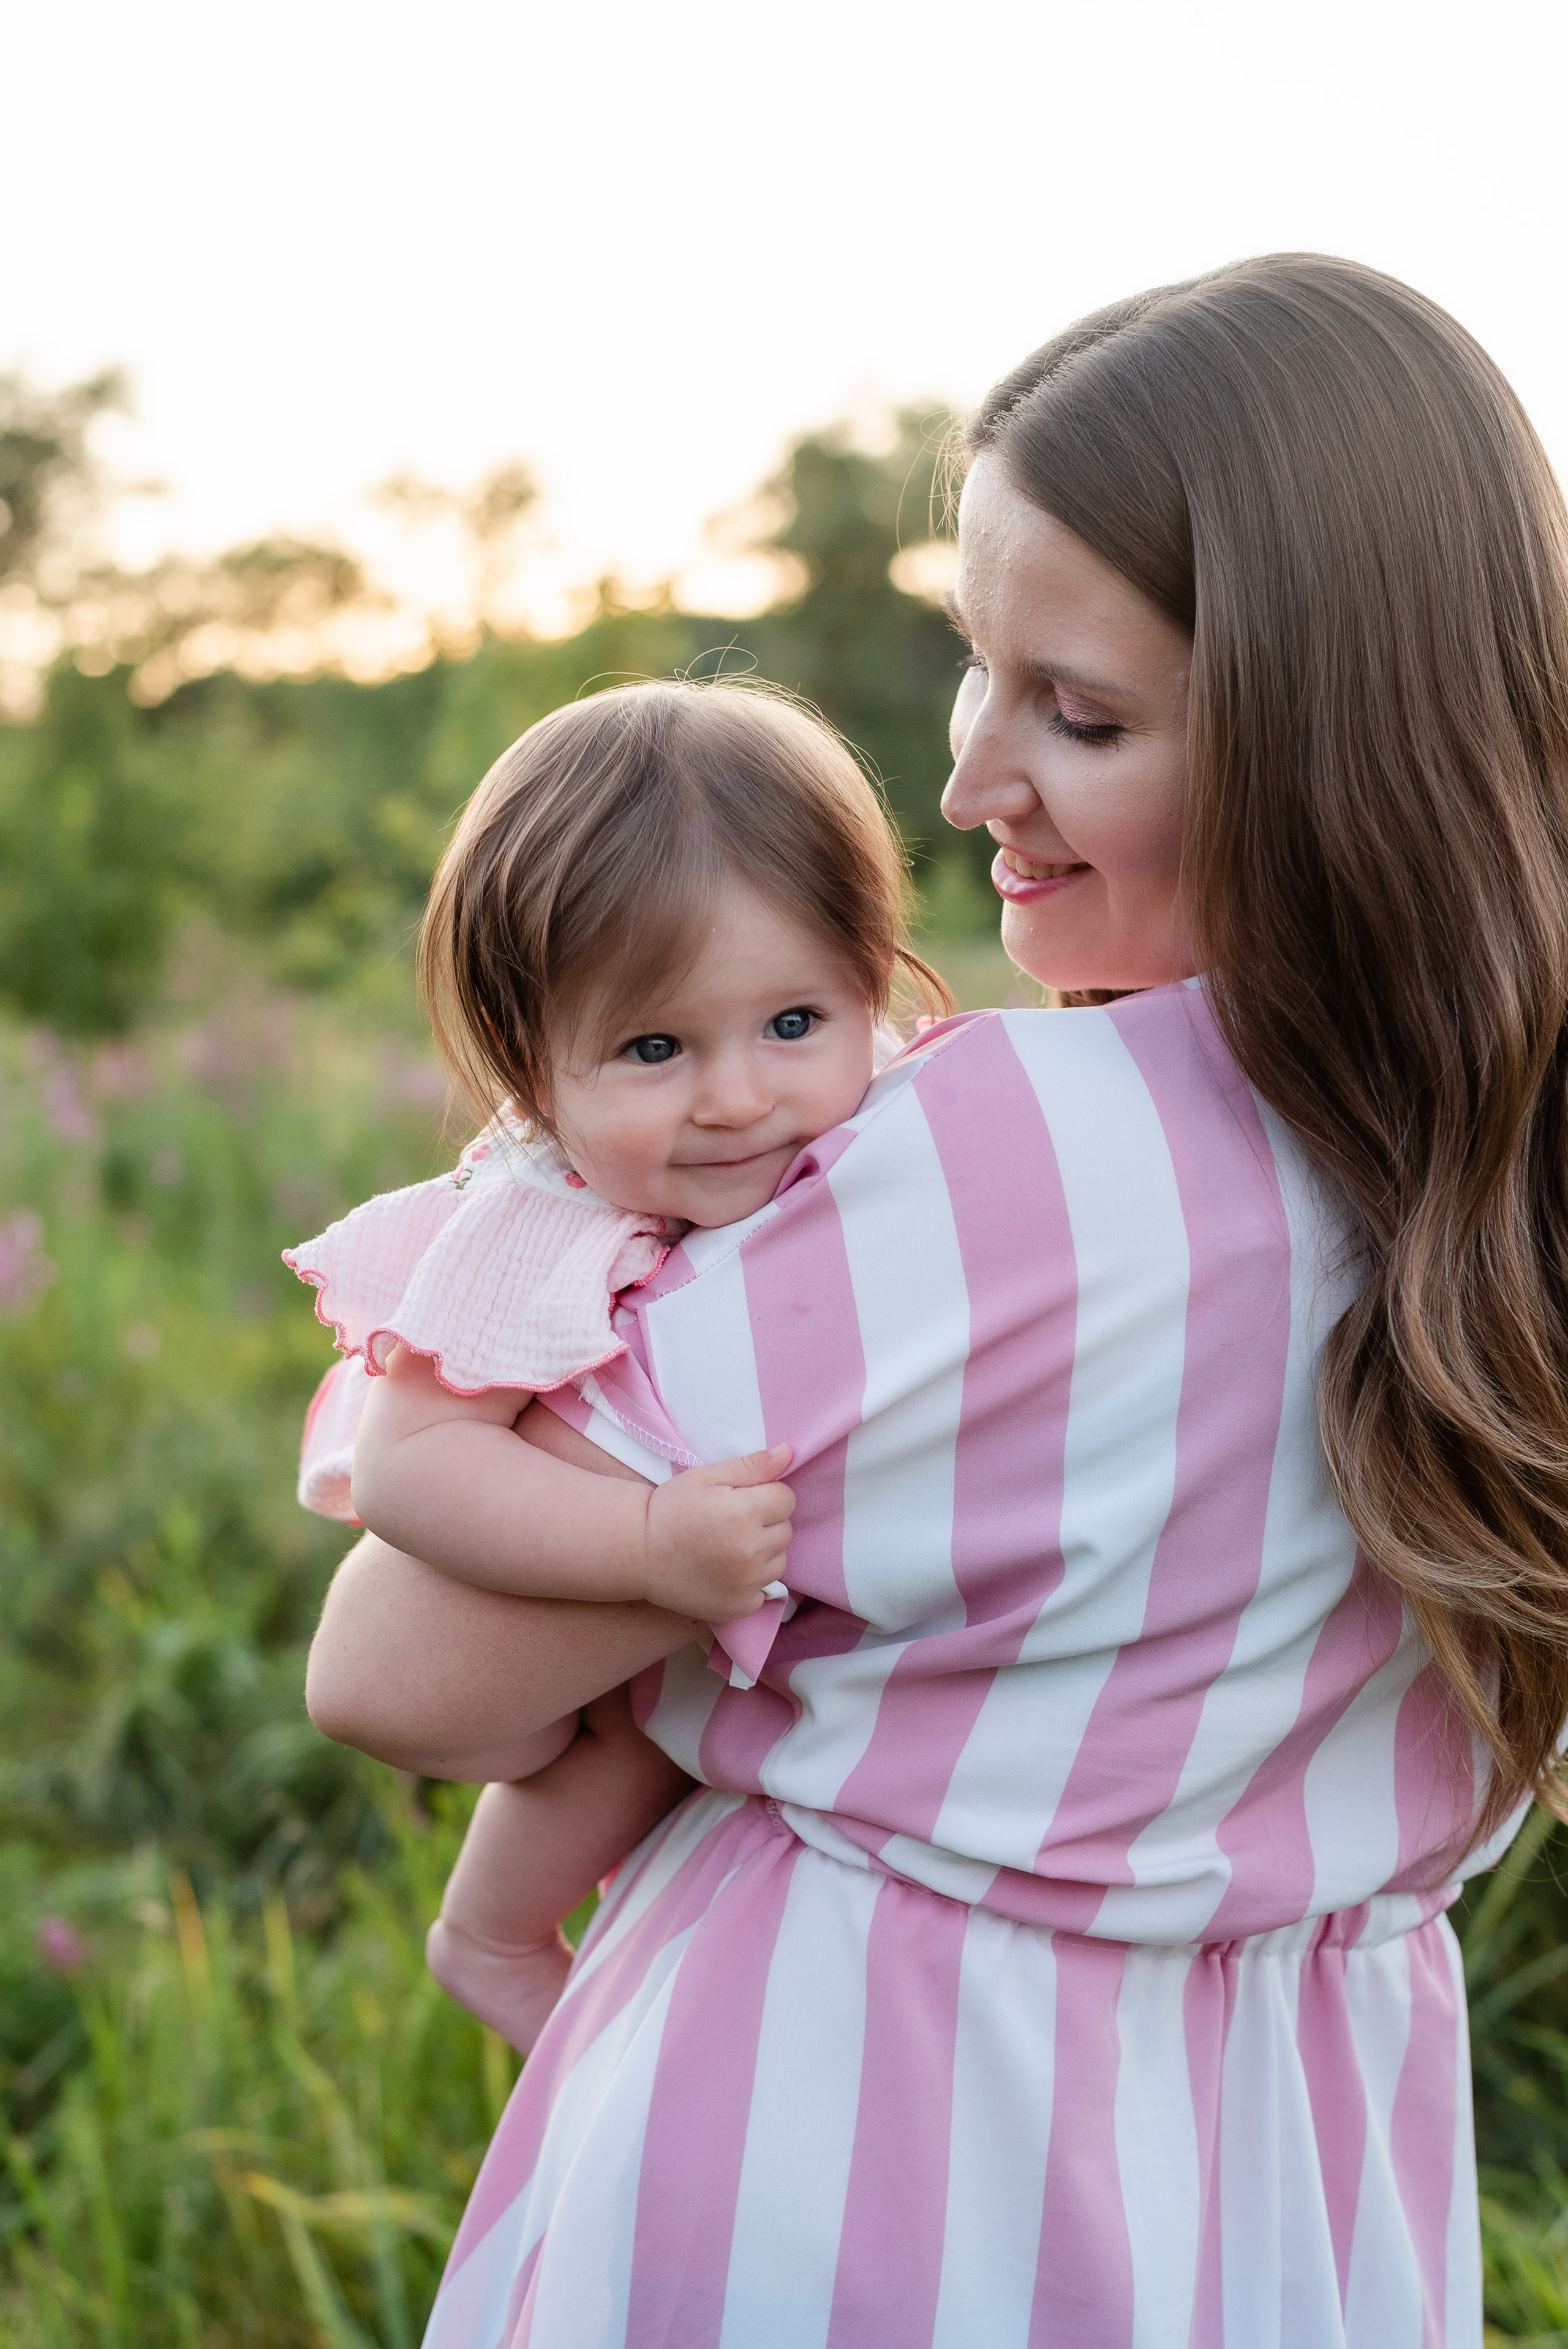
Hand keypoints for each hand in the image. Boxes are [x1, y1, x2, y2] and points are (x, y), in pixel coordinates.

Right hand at [641, 1444, 795, 1620]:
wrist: (638, 1552)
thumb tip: (789, 1453)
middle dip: (765, 1522)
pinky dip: (752, 1581)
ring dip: (763, 1552)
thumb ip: (752, 1465)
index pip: (786, 1498)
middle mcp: (749, 1552)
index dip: (766, 1495)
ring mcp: (745, 1584)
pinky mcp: (739, 1607)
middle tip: (731, 1523)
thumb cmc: (671, 1508)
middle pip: (785, 1530)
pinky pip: (765, 1590)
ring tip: (729, 1546)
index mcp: (743, 1514)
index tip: (741, 1499)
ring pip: (779, 1560)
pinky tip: (726, 1571)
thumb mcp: (707, 1476)